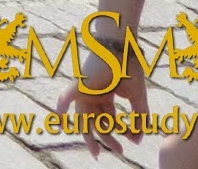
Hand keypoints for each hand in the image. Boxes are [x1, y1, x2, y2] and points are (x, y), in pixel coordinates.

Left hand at [55, 32, 148, 156]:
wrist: (123, 46)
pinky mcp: (80, 85)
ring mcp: (86, 91)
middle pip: (96, 122)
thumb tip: (137, 142)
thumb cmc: (129, 68)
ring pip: (85, 119)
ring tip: (97, 151)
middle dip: (107, 139)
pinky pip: (66, 98)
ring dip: (91, 136)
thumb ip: (139, 119)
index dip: (125, 131)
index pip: (112, 119)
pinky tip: (58, 120)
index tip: (135, 139)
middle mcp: (94, 96)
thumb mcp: (138, 97)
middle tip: (119, 151)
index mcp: (105, 97)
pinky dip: (61, 108)